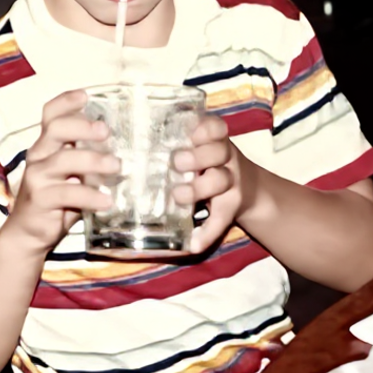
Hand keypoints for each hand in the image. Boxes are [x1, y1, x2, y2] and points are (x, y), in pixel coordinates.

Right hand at [2, 90, 118, 253]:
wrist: (28, 233)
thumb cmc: (57, 199)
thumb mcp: (72, 174)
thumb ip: (88, 159)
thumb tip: (126, 149)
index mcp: (47, 145)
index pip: (51, 115)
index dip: (66, 102)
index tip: (85, 96)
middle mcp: (39, 155)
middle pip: (56, 129)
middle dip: (82, 126)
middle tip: (105, 131)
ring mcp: (37, 176)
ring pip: (64, 160)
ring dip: (94, 161)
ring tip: (117, 167)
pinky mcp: (40, 199)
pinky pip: (68, 193)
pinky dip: (90, 195)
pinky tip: (106, 201)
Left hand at [171, 114, 258, 254]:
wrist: (247, 190)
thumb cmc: (206, 165)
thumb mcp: (198, 149)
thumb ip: (173, 144)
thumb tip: (125, 142)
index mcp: (214, 142)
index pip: (216, 127)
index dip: (204, 129)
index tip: (190, 135)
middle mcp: (225, 160)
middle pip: (220, 152)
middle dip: (199, 156)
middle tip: (177, 163)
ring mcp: (230, 183)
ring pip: (222, 179)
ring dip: (201, 188)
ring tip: (179, 195)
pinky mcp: (230, 208)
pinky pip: (221, 221)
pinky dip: (207, 234)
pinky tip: (193, 245)